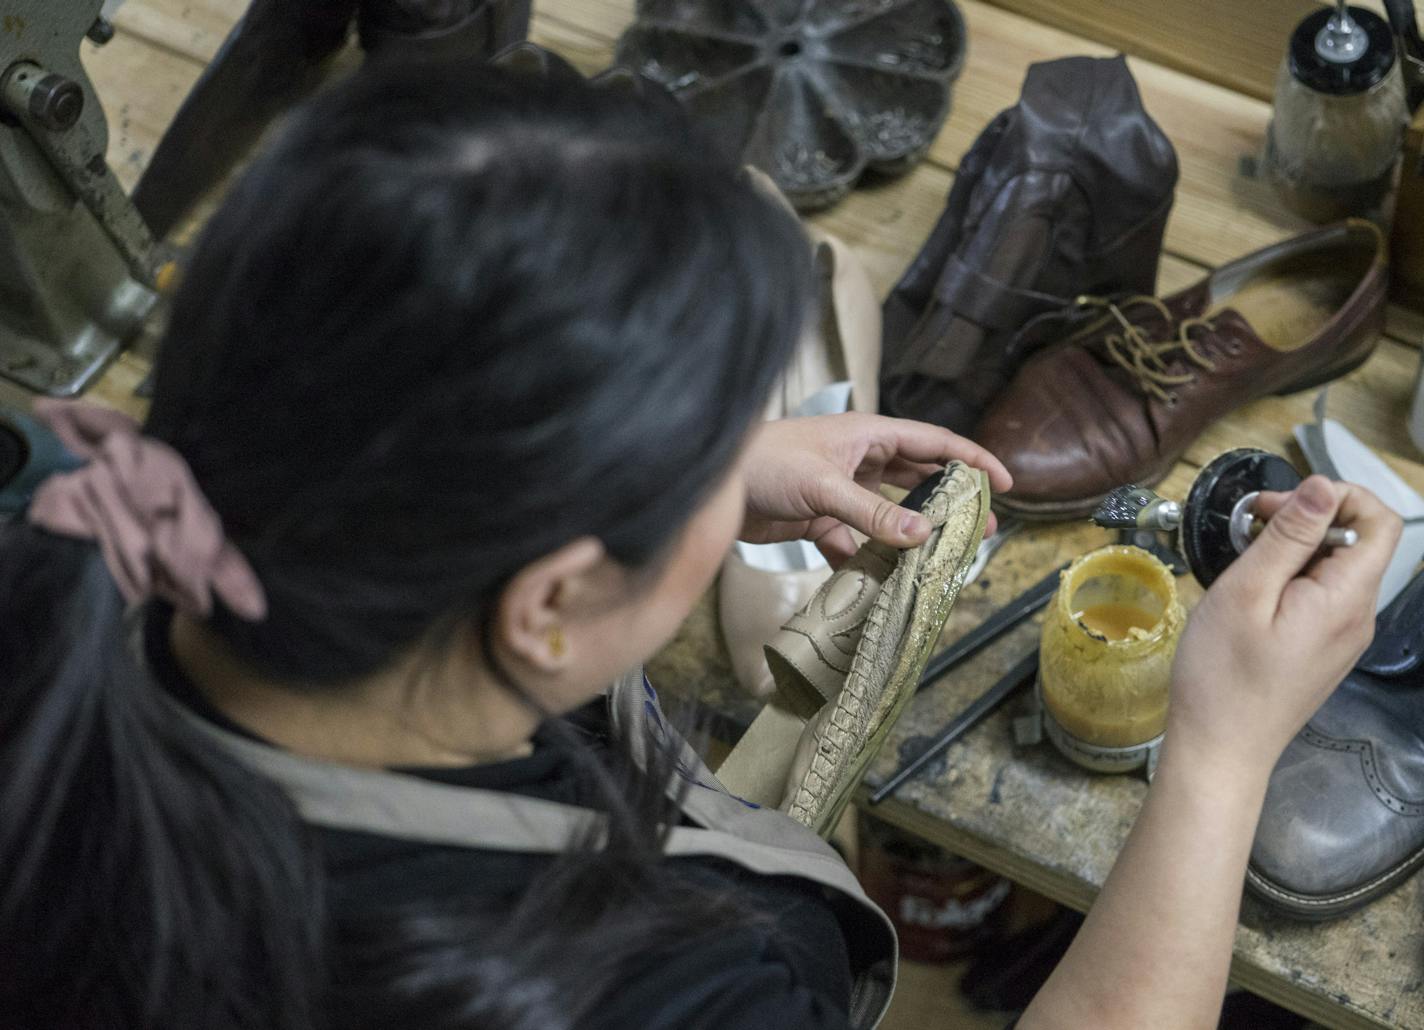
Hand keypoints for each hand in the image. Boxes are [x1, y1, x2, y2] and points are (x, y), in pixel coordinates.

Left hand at [738, 413, 1012, 565]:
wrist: (711, 484)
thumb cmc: (764, 463)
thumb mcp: (825, 487)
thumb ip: (874, 513)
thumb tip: (925, 535)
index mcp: (867, 434)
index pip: (933, 442)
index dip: (972, 459)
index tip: (1004, 483)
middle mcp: (858, 459)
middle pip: (918, 480)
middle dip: (950, 503)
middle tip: (981, 531)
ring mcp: (839, 491)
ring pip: (888, 515)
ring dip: (909, 537)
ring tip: (938, 561)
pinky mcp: (818, 519)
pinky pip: (853, 543)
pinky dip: (866, 562)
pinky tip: (878, 583)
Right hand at [1166, 476, 1400, 779]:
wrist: (1221, 748)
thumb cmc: (1224, 673)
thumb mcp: (1247, 592)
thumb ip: (1288, 538)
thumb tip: (1321, 486)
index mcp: (1346, 598)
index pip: (1380, 521)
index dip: (1338, 496)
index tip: (1279, 503)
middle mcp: (1358, 617)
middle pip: (1356, 543)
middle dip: (1306, 520)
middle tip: (1247, 525)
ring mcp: (1343, 638)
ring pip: (1335, 570)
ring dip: (1294, 550)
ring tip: (1242, 559)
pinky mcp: (1324, 652)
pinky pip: (1321, 598)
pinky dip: (1290, 579)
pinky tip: (1251, 594)